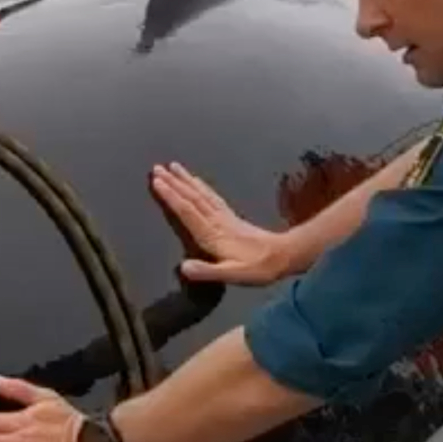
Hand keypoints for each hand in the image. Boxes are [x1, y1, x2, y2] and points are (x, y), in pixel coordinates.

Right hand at [151, 162, 289, 284]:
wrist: (285, 256)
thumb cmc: (259, 268)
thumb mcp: (233, 274)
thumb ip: (208, 271)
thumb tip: (183, 267)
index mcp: (213, 235)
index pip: (188, 211)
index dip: (171, 196)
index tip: (157, 181)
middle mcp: (216, 222)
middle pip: (192, 198)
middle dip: (174, 183)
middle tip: (157, 168)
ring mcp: (225, 218)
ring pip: (201, 195)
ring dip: (186, 180)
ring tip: (174, 167)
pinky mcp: (232, 218)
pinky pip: (212, 198)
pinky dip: (202, 187)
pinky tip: (197, 181)